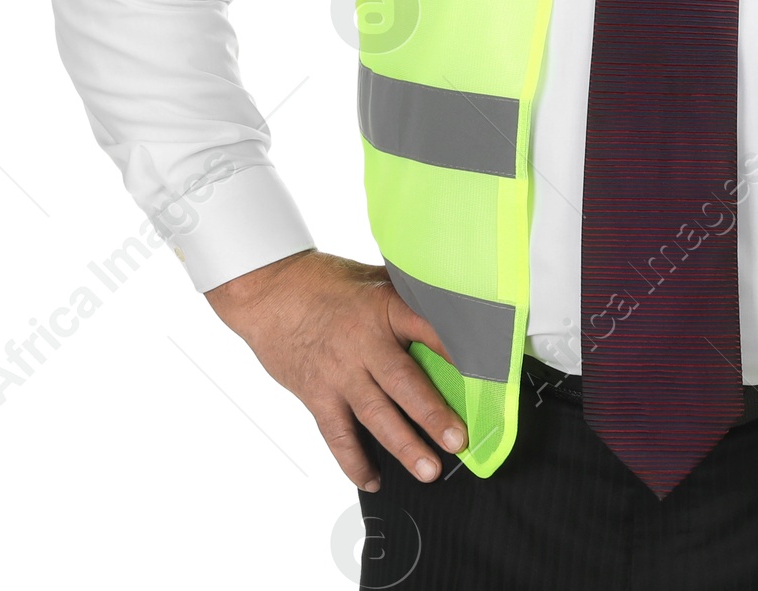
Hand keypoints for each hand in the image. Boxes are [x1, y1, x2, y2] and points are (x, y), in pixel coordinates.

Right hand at [204, 249, 466, 490]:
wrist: (270, 291)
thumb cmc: (327, 283)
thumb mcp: (372, 279)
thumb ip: (406, 297)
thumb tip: (451, 306)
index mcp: (384, 308)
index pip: (429, 329)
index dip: (458, 351)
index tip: (486, 372)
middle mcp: (363, 342)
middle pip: (403, 383)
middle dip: (432, 415)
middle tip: (458, 440)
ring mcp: (338, 372)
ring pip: (375, 415)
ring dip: (403, 446)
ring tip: (429, 470)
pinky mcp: (316, 394)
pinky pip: (337, 435)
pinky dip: (353, 461)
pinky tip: (372, 479)